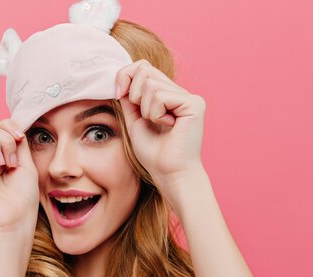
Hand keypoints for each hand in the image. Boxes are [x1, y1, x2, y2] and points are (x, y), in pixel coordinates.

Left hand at [115, 59, 206, 188]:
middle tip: (145, 117)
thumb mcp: (134, 119)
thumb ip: (129, 97)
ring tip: (159, 125)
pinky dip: (155, 113)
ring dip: (146, 109)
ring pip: (151, 84)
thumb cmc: (154, 154)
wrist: (169, 174)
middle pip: (145, 69)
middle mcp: (181, 93)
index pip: (143, 67)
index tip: (118, 95)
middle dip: (134, 94)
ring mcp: (190, 97)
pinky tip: (168, 126)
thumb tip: (122, 76)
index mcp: (169, 95)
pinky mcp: (194, 104)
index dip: (126, 76)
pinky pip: (161, 96)